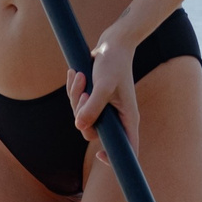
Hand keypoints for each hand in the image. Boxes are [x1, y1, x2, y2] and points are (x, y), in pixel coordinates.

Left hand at [65, 28, 140, 162]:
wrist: (112, 43)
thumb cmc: (113, 62)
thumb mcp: (104, 85)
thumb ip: (93, 107)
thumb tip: (80, 126)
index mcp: (128, 118)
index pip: (128, 148)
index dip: (115, 158)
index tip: (99, 155)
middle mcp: (117, 117)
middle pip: (93, 133)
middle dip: (82, 115)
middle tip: (83, 93)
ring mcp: (105, 110)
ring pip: (82, 118)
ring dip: (75, 98)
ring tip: (80, 76)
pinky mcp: (94, 100)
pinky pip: (78, 105)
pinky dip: (73, 91)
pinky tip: (75, 74)